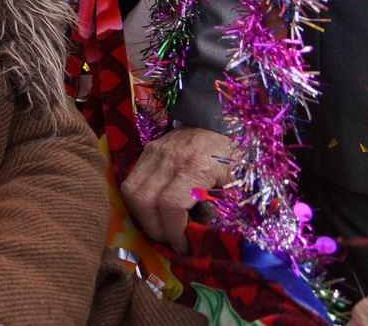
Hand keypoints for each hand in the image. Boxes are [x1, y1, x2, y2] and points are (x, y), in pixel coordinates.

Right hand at [120, 125, 232, 254]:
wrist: (219, 123)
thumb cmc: (233, 156)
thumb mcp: (236, 184)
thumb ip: (222, 210)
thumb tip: (205, 238)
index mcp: (196, 166)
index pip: (170, 204)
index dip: (173, 231)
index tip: (183, 245)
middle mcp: (170, 158)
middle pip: (144, 201)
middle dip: (154, 228)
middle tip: (170, 239)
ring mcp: (155, 152)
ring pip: (130, 191)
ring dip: (141, 216)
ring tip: (160, 226)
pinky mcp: (147, 151)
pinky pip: (132, 180)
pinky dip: (139, 201)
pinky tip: (155, 208)